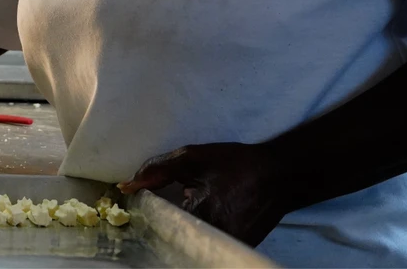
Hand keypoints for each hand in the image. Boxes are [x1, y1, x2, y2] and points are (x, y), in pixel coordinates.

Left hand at [118, 142, 293, 246]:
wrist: (280, 176)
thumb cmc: (237, 164)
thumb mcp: (193, 158)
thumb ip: (157, 170)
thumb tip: (125, 186)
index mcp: (199, 217)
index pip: (161, 225)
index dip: (152, 215)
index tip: (147, 206)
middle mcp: (212, 239)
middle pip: (177, 236)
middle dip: (170, 222)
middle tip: (176, 204)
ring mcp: (225, 246)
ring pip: (191, 240)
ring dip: (185, 227)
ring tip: (195, 208)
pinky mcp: (236, 248)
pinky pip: (207, 242)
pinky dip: (202, 230)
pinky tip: (207, 215)